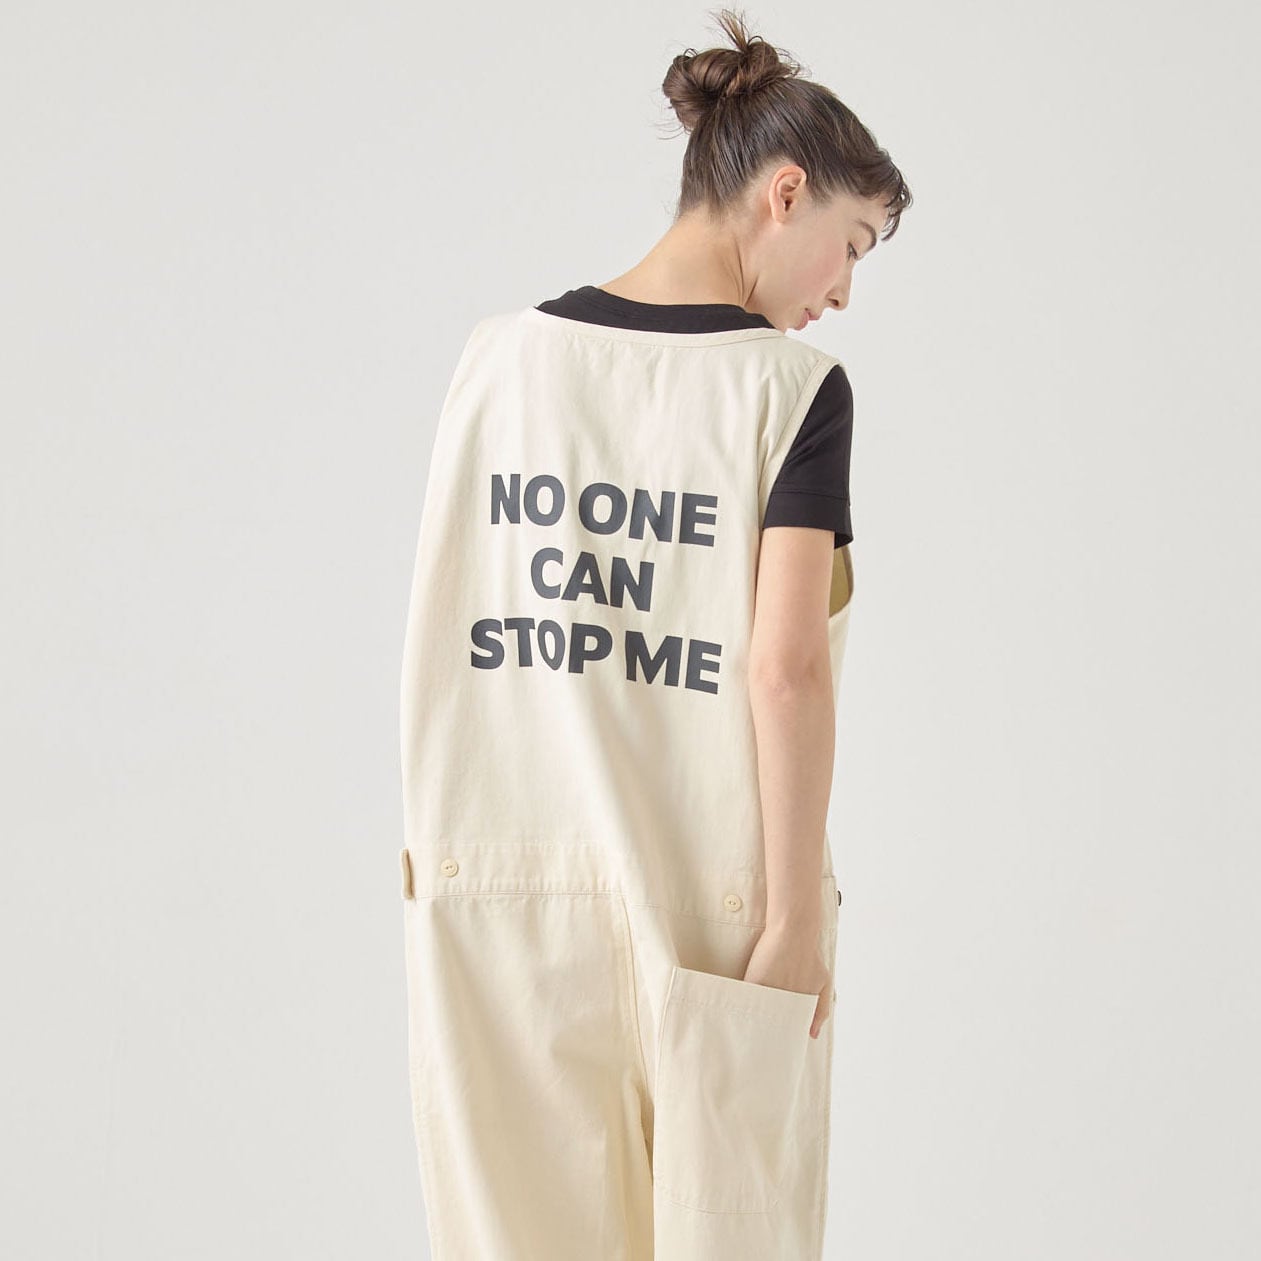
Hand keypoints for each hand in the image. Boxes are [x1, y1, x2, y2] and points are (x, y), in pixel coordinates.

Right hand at [741, 920, 834, 1038]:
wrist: (795, 929)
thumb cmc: (811, 955)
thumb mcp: (825, 982)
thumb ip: (822, 1010)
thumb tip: (812, 1035)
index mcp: (801, 1003)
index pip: (791, 1028)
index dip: (786, 1034)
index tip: (780, 1040)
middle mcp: (786, 999)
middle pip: (775, 1022)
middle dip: (770, 1030)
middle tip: (764, 1038)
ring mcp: (769, 989)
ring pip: (760, 1012)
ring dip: (756, 1017)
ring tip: (749, 1026)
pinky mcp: (754, 979)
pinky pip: (748, 998)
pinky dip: (745, 1003)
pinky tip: (741, 1008)